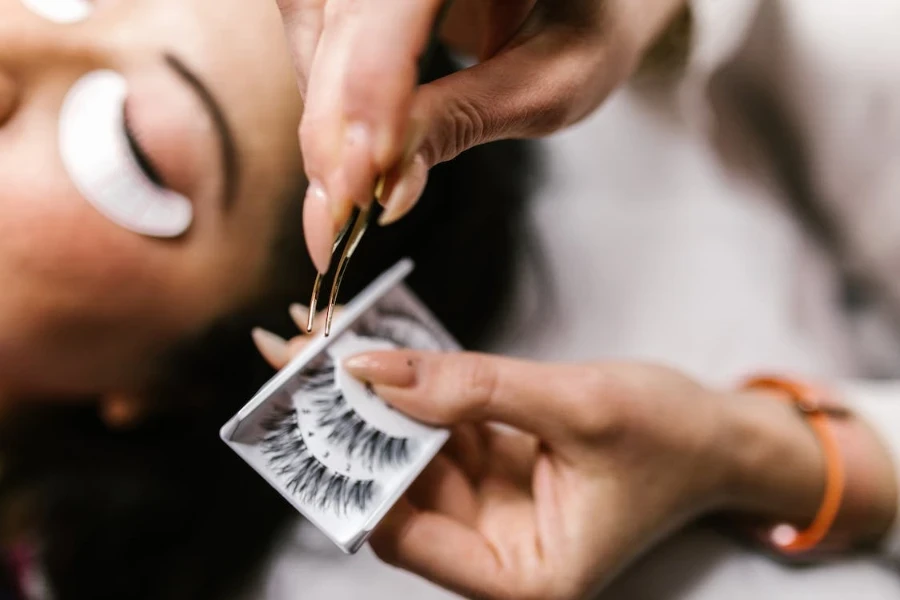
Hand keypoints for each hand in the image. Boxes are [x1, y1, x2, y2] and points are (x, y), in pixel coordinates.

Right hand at [273, 0, 688, 272]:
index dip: (372, 85)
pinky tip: (348, 146)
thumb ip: (467, 120)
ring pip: (311, 18)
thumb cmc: (590, 24)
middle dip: (334, 117)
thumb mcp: (551, 80)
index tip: (367, 175)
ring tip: (348, 187)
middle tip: (343, 209)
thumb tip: (389, 188)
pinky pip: (313, 26)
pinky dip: (322, 94)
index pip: (396, 1)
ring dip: (320, 109)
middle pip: (342, 13)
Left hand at [336, 350, 896, 599]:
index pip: (409, 538)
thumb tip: (372, 373)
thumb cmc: (674, 438)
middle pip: (398, 490)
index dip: (359, 472)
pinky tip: (375, 349)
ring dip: (371, 399)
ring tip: (319, 343)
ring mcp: (492, 507)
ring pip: (410, 453)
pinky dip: (411, 389)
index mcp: (521, 576)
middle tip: (296, 362)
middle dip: (351, 426)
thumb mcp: (578, 407)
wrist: (721, 434)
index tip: (316, 406)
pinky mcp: (494, 468)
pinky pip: (439, 427)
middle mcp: (496, 549)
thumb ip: (473, 390)